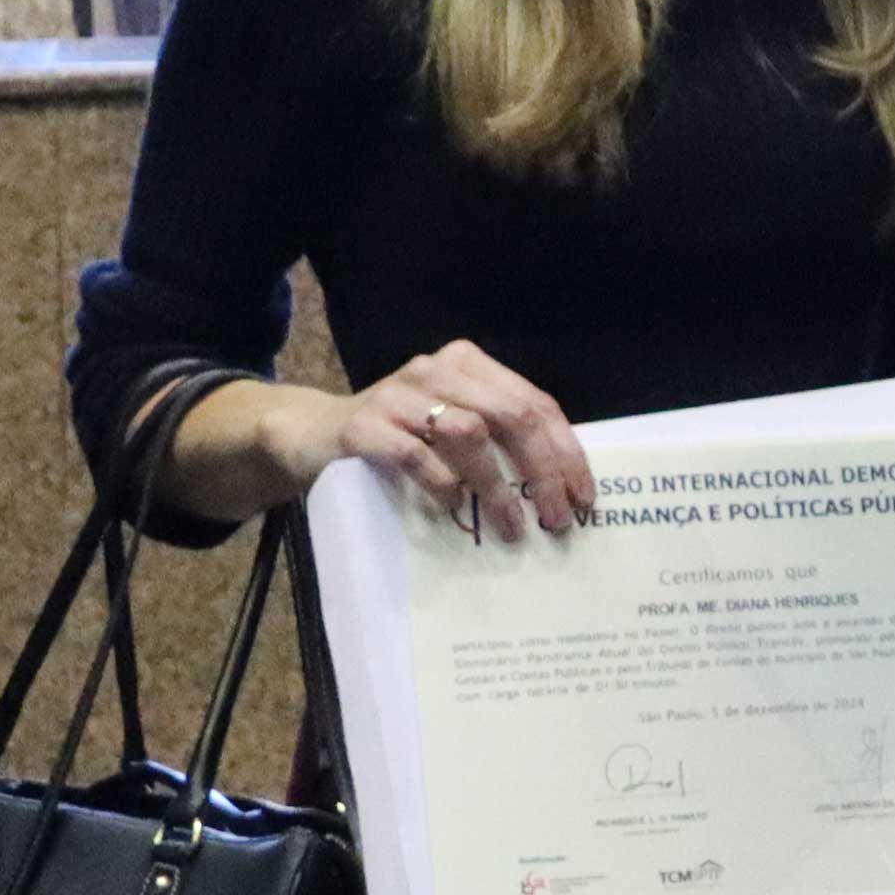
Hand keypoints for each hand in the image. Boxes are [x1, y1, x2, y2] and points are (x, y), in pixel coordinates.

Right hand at [323, 342, 595, 541]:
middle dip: (542, 471)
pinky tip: (453, 512)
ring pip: (468, 433)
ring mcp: (398, 395)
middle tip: (557, 519)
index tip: (584, 497)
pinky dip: (443, 486)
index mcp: (467, 365)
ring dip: (497, 487)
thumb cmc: (396, 438)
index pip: (534, 403)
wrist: (310, 436)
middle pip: (511, 415)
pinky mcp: (364, 426)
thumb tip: (560, 486)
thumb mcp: (449, 425)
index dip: (565, 452)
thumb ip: (496, 438)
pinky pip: (415, 455)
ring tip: (512, 528)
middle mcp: (436, 370)